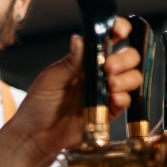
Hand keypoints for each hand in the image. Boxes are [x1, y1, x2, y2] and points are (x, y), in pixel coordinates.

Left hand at [8, 17, 143, 160]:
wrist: (35, 136)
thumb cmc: (37, 105)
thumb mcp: (50, 80)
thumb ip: (69, 62)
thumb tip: (80, 38)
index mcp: (85, 60)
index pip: (108, 39)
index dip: (118, 30)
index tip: (119, 31)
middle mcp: (99, 73)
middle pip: (128, 57)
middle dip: (124, 59)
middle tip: (108, 67)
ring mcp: (105, 92)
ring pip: (132, 78)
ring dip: (126, 78)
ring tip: (110, 85)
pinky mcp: (107, 112)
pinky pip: (125, 102)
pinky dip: (123, 98)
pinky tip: (113, 98)